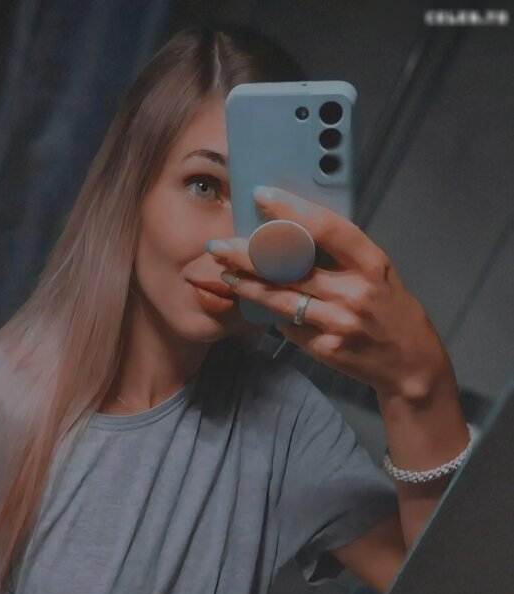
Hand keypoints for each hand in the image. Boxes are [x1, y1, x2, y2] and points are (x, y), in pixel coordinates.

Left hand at [206, 186, 451, 401]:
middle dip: (249, 253)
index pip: (325, 228)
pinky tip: (252, 300)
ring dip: (248, 284)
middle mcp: (354, 291)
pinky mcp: (325, 348)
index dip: (290, 210)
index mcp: (370, 262)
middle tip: (219, 244)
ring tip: (225, 272)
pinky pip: (289, 325)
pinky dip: (269, 312)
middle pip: (291, 266)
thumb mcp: (376, 271)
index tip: (261, 196)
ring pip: (280, 298)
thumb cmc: (390, 308)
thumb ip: (340, 254)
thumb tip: (291, 232)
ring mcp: (339, 322)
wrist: (409, 362)